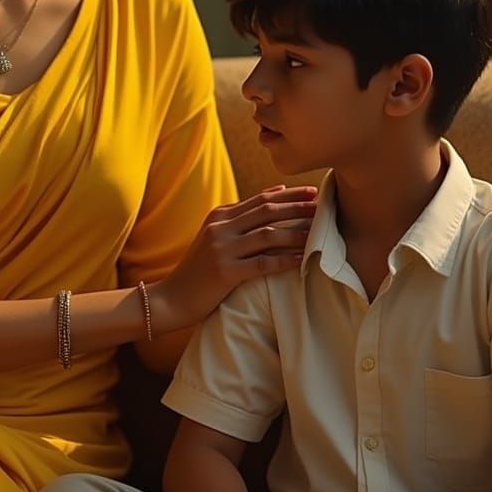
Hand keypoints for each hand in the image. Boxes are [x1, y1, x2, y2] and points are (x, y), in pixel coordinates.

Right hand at [151, 186, 317, 329]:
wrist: (170, 298)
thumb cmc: (199, 270)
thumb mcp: (215, 236)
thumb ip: (240, 218)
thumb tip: (275, 193)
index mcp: (219, 216)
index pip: (260, 199)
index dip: (289, 195)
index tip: (312, 192)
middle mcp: (220, 227)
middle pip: (267, 211)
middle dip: (297, 207)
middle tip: (321, 206)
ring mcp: (221, 249)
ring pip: (267, 235)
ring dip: (296, 232)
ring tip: (318, 232)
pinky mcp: (225, 272)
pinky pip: (262, 263)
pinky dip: (285, 260)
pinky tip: (302, 259)